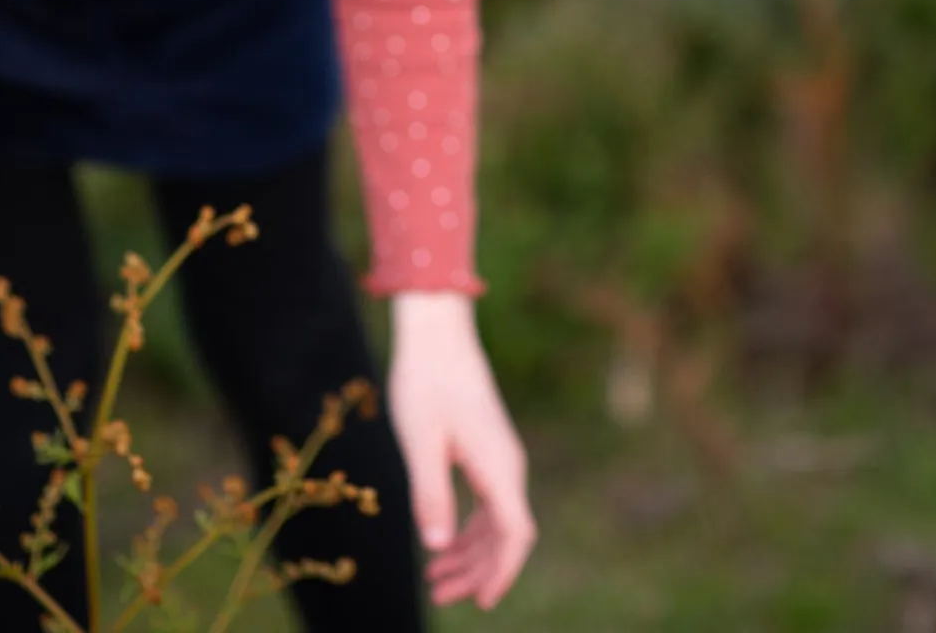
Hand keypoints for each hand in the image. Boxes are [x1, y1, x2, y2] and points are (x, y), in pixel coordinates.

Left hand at [388, 290, 536, 609]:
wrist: (437, 331)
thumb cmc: (425, 380)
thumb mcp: (420, 440)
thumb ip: (430, 492)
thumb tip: (437, 546)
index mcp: (498, 465)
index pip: (515, 534)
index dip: (501, 573)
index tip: (480, 603)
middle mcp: (507, 464)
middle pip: (505, 535)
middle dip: (478, 571)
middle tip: (440, 596)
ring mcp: (499, 456)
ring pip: (496, 521)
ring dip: (471, 554)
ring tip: (436, 581)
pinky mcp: (486, 449)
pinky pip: (487, 502)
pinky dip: (468, 529)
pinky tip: (444, 543)